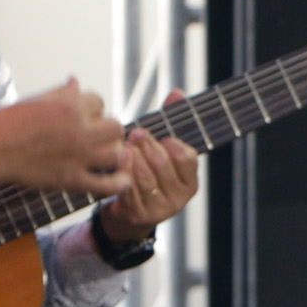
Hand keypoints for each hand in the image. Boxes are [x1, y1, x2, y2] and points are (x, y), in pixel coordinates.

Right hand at [0, 78, 130, 197]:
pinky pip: (107, 185)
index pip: (100, 102)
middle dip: (107, 130)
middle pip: (115, 127)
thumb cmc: (8, 122)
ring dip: (112, 153)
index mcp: (70, 106)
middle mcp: (79, 130)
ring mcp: (78, 157)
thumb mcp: (36, 100)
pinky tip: (120, 179)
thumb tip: (75, 80)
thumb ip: (61, 92)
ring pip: (117, 154)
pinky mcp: (72, 180)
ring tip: (102, 156)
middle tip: (94, 137)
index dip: (92, 109)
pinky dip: (118, 184)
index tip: (82, 117)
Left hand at [94, 89, 199, 243]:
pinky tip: (116, 161)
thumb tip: (177, 92)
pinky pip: (128, 189)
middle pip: (163, 164)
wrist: (130, 212)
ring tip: (123, 146)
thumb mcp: (161, 150)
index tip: (158, 134)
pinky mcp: (138, 214)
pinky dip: (120, 173)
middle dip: (147, 145)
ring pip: (144, 176)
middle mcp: (179, 198)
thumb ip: (170, 122)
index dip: (171, 143)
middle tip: (135, 133)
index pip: (186, 157)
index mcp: (190, 181)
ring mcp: (159, 209)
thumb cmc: (148, 172)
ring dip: (132, 157)